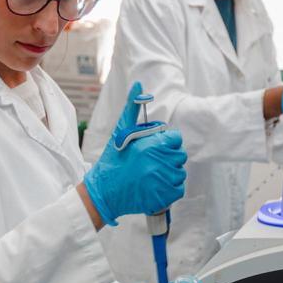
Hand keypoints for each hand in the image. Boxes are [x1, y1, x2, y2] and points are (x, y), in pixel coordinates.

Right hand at [82, 82, 186, 225]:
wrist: (103, 193)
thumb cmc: (112, 161)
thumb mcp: (120, 132)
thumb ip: (131, 109)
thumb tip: (138, 85)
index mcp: (151, 145)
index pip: (175, 138)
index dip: (166, 142)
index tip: (154, 148)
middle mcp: (159, 163)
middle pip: (179, 155)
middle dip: (167, 157)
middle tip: (150, 162)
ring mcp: (162, 182)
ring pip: (180, 172)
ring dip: (169, 173)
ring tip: (151, 174)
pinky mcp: (163, 198)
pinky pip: (179, 188)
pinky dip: (170, 188)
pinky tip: (155, 186)